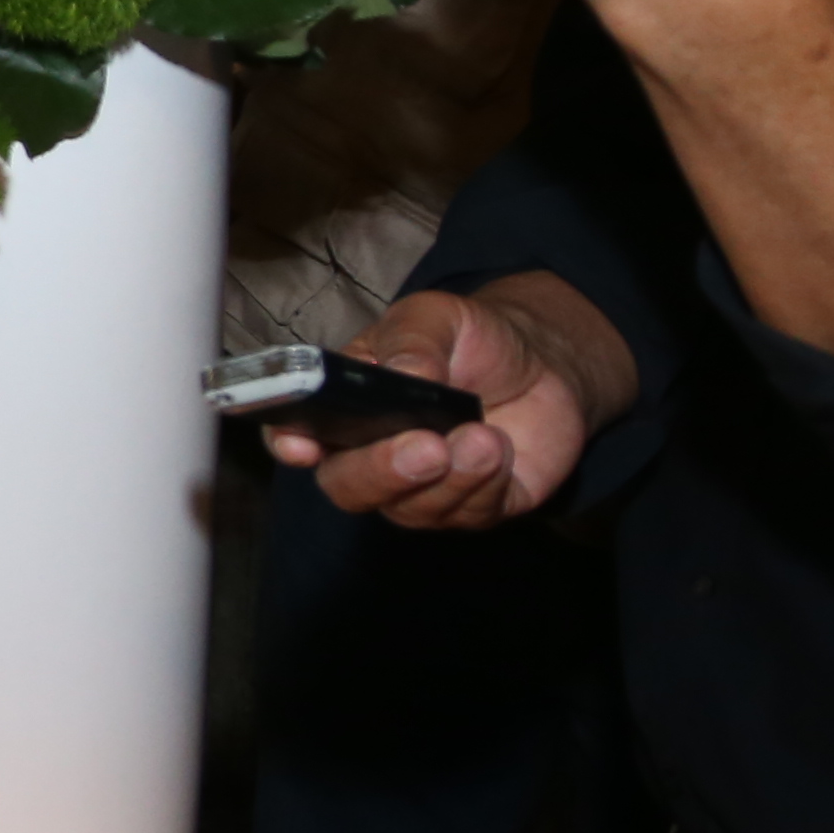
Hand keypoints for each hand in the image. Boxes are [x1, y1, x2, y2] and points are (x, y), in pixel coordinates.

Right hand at [267, 275, 628, 530]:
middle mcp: (372, 457)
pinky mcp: (477, 506)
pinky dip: (485, 485)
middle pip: (349, 488)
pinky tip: (499, 449)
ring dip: (449, 480)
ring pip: (412, 509)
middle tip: (425, 447)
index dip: (289, 444)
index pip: (295, 435)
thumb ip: (413, 343)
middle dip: (381, 473)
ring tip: (482, 437)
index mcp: (343, 409)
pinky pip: (469, 515)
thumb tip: (404, 377)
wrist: (544, 362)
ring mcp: (423, 489)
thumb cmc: (472, 339)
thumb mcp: (437, 317)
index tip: (303, 445)